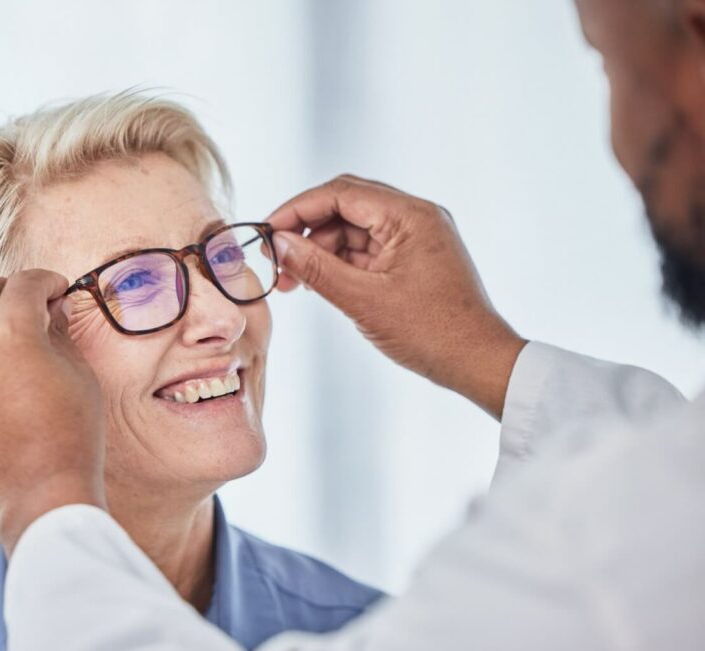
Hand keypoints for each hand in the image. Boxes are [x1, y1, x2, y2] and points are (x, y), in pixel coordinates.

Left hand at [0, 269, 106, 554]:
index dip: (47, 280)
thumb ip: (59, 334)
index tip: (60, 290)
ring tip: (10, 326)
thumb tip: (52, 310)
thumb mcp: (78, 375)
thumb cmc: (72, 434)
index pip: (23, 284)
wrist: (42, 492)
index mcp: (11, 335)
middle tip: (37, 301)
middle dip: (11, 287)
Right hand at [268, 174, 525, 417]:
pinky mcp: (414, 258)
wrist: (478, 363)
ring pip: (353, 229)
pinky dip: (340, 263)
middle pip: (345, 206)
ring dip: (321, 250)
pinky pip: (368, 249)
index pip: (340, 193)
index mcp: (410, 216)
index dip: (297, 209)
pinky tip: (318, 283)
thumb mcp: (363, 300)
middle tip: (276, 260)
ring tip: (294, 282)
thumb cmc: (432, 332)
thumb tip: (279, 244)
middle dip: (306, 231)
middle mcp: (416, 217)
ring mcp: (416, 237)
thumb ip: (316, 268)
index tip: (267, 232)